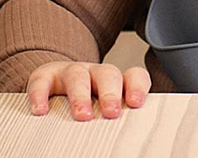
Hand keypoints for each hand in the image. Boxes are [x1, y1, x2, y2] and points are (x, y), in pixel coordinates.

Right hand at [27, 62, 150, 119]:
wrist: (54, 83)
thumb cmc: (86, 102)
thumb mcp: (102, 108)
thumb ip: (116, 120)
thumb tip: (125, 145)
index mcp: (115, 81)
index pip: (133, 75)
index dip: (137, 86)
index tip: (136, 103)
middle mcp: (95, 74)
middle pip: (108, 74)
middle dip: (110, 93)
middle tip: (112, 112)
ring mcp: (71, 72)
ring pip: (78, 76)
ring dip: (81, 96)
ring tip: (83, 115)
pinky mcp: (46, 76)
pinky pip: (42, 81)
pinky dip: (41, 95)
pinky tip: (41, 110)